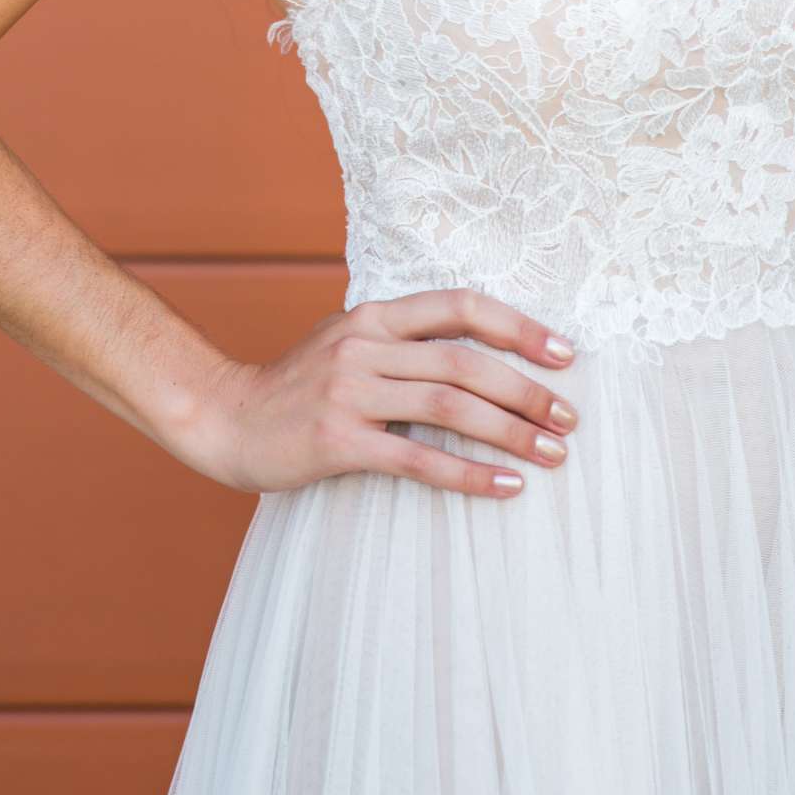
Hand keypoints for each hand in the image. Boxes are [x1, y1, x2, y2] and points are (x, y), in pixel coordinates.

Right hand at [186, 287, 578, 497]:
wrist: (224, 418)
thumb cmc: (298, 386)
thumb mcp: (348, 342)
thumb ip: (403, 340)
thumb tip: (483, 353)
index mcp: (374, 315)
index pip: (460, 307)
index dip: (518, 327)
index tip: (565, 354)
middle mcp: (364, 344)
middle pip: (465, 362)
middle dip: (527, 390)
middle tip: (569, 419)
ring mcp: (348, 391)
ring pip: (448, 407)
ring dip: (510, 432)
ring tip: (552, 455)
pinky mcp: (336, 440)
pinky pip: (416, 459)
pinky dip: (468, 474)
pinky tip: (505, 487)